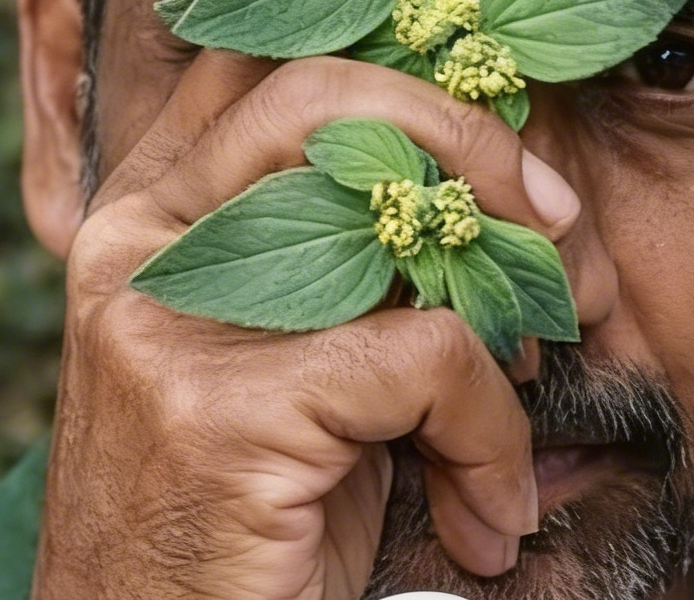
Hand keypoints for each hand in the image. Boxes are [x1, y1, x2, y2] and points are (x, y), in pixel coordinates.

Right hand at [33, 50, 580, 598]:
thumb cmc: (236, 521)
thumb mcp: (283, 366)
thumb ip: (342, 268)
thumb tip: (505, 193)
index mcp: (143, 217)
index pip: (271, 69)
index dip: (410, 90)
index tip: (508, 171)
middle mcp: (137, 246)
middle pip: (332, 98)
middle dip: (479, 150)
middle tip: (557, 241)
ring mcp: (163, 322)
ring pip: (394, 225)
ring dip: (507, 313)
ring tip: (525, 394)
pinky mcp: (219, 409)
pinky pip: (428, 361)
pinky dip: (492, 437)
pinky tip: (487, 511)